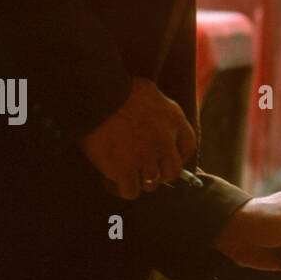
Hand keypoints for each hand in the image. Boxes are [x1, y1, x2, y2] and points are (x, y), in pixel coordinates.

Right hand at [78, 77, 195, 199]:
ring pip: (151, 184)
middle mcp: (164, 140)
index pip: (188, 148)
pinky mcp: (124, 169)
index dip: (177, 157)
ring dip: (139, 181)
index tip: (164, 159)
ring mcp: (145, 156)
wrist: (92, 93)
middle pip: (172, 171)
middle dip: (160, 174)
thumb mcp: (149, 92)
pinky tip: (109, 181)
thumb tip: (161, 123)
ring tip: (124, 175)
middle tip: (144, 171)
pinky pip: (130, 191)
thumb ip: (161, 111)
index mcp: (174, 120)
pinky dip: (120, 189)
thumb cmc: (116, 88)